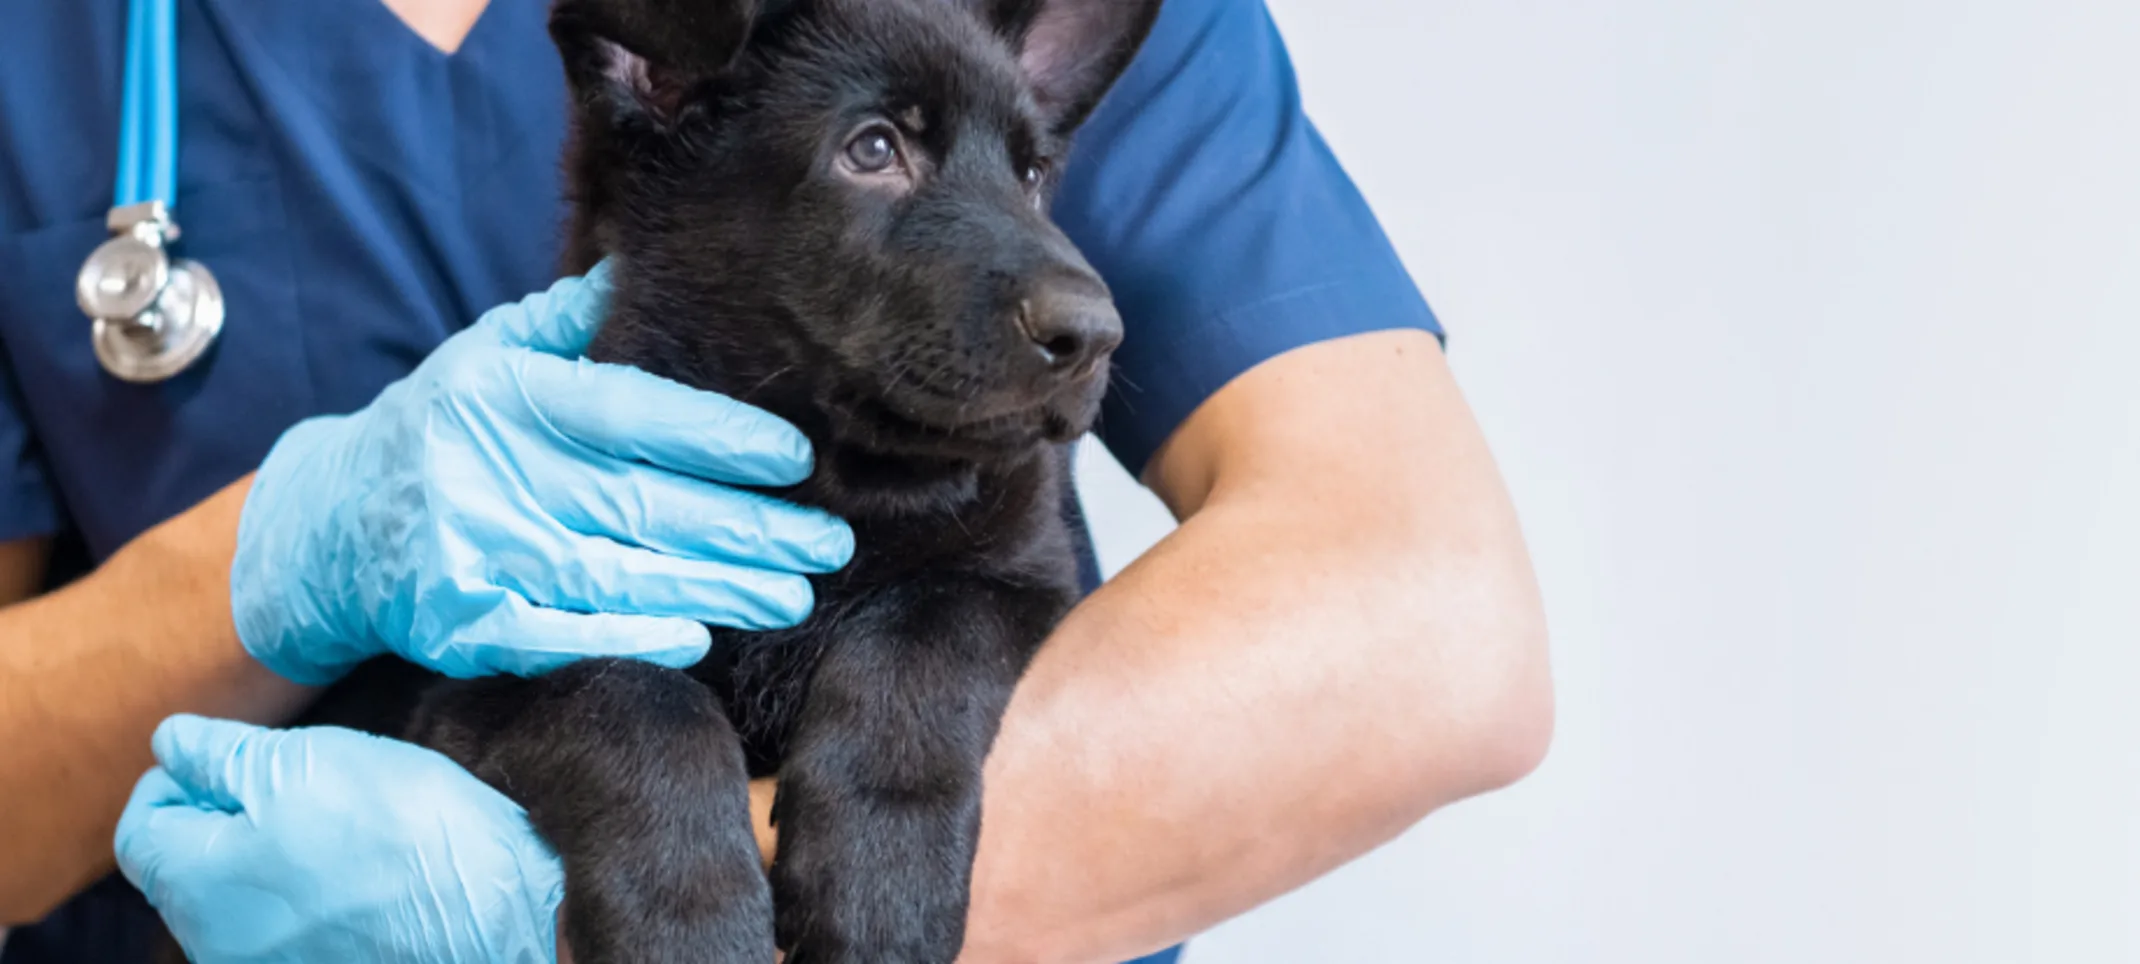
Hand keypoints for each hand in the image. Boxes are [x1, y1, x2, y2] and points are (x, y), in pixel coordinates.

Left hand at [114, 715, 563, 963]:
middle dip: (230, 815)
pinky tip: (367, 868)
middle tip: (303, 779)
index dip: (180, 776)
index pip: (142, 825)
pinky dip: (313, 893)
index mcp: (193, 882)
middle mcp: (214, 941)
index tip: (234, 753)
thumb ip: (221, 754)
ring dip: (275, 854)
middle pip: (190, 866)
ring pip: (242, 898)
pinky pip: (291, 927)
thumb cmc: (397, 831)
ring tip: (346, 822)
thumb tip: (172, 745)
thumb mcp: (303, 761)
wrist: (494, 914)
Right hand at [231, 263, 851, 684]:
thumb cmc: (439, 427)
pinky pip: (558, 635)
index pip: (630, 415)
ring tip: (794, 595)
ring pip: (615, 575)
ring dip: (715, 590)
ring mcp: (473, 553)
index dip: (718, 437)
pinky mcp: (461, 623)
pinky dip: (630, 637)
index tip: (798, 457)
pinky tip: (698, 639)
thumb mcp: (488, 354)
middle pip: (642, 506)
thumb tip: (640, 265)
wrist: (325, 522)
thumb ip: (567, 321)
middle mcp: (488, 472)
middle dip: (748, 529)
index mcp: (506, 396)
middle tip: (830, 543)